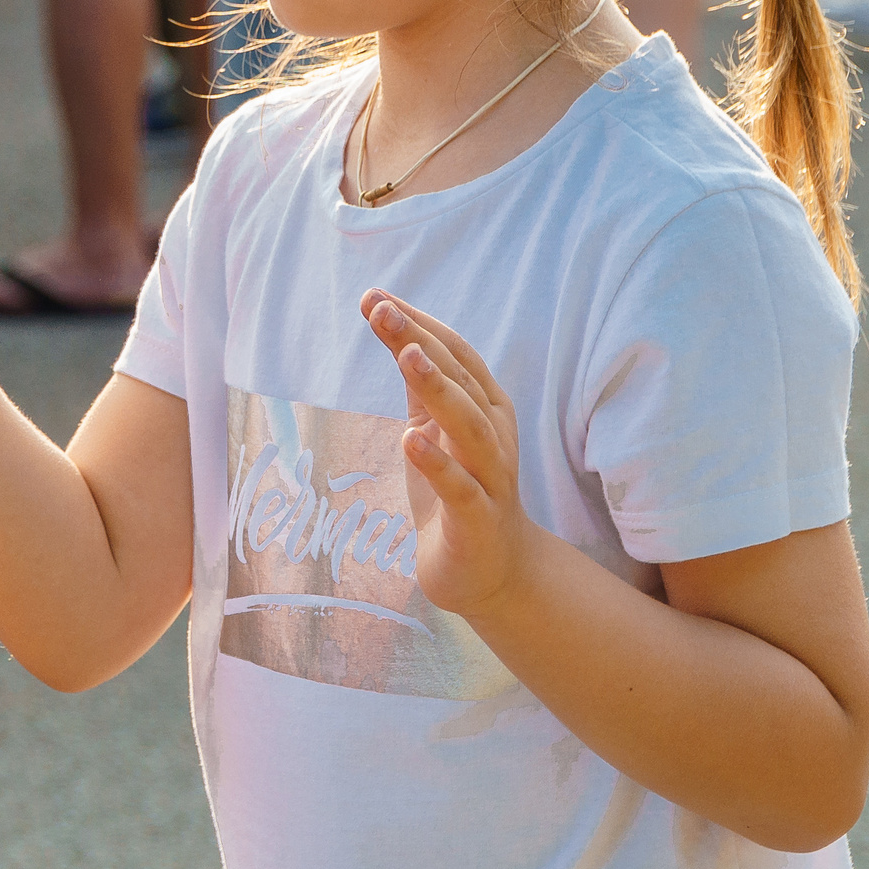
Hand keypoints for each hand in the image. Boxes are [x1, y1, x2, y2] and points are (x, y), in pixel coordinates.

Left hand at [361, 290, 534, 620]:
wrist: (491, 572)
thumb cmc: (457, 490)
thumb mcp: (433, 430)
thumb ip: (421, 387)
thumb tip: (397, 333)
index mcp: (485, 409)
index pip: (454, 355)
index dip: (418, 324)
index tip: (374, 296)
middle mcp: (494, 436)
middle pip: (459, 381)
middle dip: (421, 342)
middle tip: (383, 309)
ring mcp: (490, 478)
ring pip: (468, 427)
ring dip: (439, 389)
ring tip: (407, 356)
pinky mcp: (478, 519)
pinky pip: (461, 489)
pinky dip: (438, 464)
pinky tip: (411, 440)